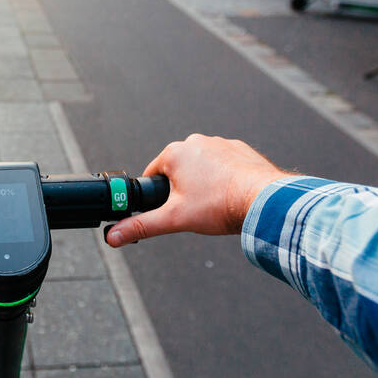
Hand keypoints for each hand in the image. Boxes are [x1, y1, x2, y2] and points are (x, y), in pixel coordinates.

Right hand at [106, 135, 287, 246]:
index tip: (170, 209)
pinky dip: (225, 178)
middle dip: (183, 190)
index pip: (153, 175)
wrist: (264, 200)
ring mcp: (220, 143)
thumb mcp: (174, 219)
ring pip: (202, 167)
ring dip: (204, 183)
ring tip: (215, 204)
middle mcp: (196, 142)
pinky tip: (231, 196)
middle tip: (195, 209)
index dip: (158, 196)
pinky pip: (225, 165)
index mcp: (174, 153)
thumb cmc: (219, 205)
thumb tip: (113, 235)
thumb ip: (141, 226)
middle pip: (178, 171)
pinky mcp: (241, 150)